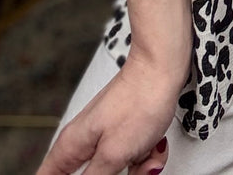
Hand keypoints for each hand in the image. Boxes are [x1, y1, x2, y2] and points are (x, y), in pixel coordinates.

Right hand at [35, 37, 191, 174]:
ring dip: (135, 169)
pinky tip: (153, 146)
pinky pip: (131, 158)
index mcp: (70, 147)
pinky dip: (145, 156)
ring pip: (114, 172)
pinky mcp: (125, 132)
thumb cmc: (138, 102)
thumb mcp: (113, 155)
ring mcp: (105, 136)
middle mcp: (83, 141)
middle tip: (125, 169)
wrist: (162, 68)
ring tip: (144, 155)